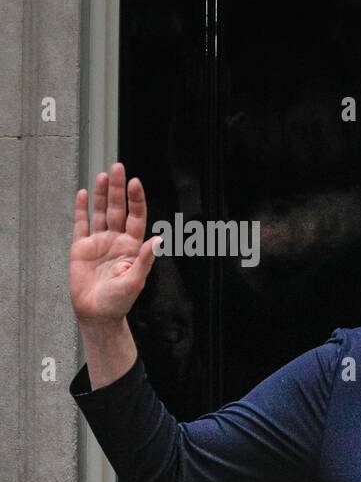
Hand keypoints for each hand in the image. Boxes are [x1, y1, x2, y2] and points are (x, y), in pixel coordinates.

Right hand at [69, 162, 159, 326]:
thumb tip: (158, 239)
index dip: (136, 200)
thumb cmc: (119, 301)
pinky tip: (84, 193)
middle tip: (118, 167)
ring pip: (100, 212)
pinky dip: (82, 209)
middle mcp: (117, 240)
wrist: (97, 314)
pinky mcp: (81, 248)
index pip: (136, 217)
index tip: (135, 183)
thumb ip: (144, 259)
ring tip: (103, 175)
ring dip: (101, 194)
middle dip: (118, 189)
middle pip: (118, 209)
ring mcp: (99, 242)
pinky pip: (81, 224)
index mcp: (132, 247)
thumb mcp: (135, 281)